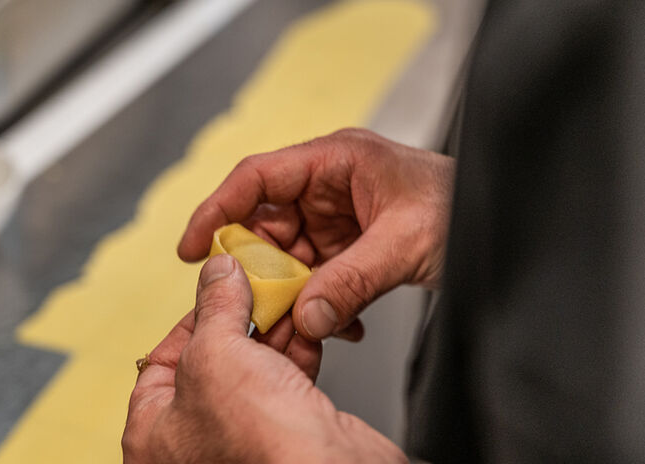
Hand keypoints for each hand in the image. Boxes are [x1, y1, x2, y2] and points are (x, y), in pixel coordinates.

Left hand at [122, 254, 405, 462]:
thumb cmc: (258, 443)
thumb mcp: (217, 352)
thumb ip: (215, 306)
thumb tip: (218, 273)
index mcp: (155, 435)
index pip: (158, 364)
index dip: (187, 322)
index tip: (212, 294)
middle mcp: (194, 444)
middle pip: (212, 363)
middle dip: (238, 323)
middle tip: (251, 291)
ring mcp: (242, 442)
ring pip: (253, 372)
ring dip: (272, 333)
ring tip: (283, 302)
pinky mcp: (286, 435)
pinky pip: (286, 385)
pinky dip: (296, 354)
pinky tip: (304, 329)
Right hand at [178, 128, 454, 340]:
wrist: (506, 224)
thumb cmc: (465, 205)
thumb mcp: (407, 241)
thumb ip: (353, 280)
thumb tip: (306, 316)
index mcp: (337, 160)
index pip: (258, 177)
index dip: (217, 209)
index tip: (192, 246)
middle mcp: (331, 187)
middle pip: (268, 226)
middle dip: (260, 271)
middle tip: (256, 309)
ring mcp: (340, 219)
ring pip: (290, 260)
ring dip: (292, 298)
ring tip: (298, 330)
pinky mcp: (352, 248)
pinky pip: (318, 278)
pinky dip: (321, 305)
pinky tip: (338, 325)